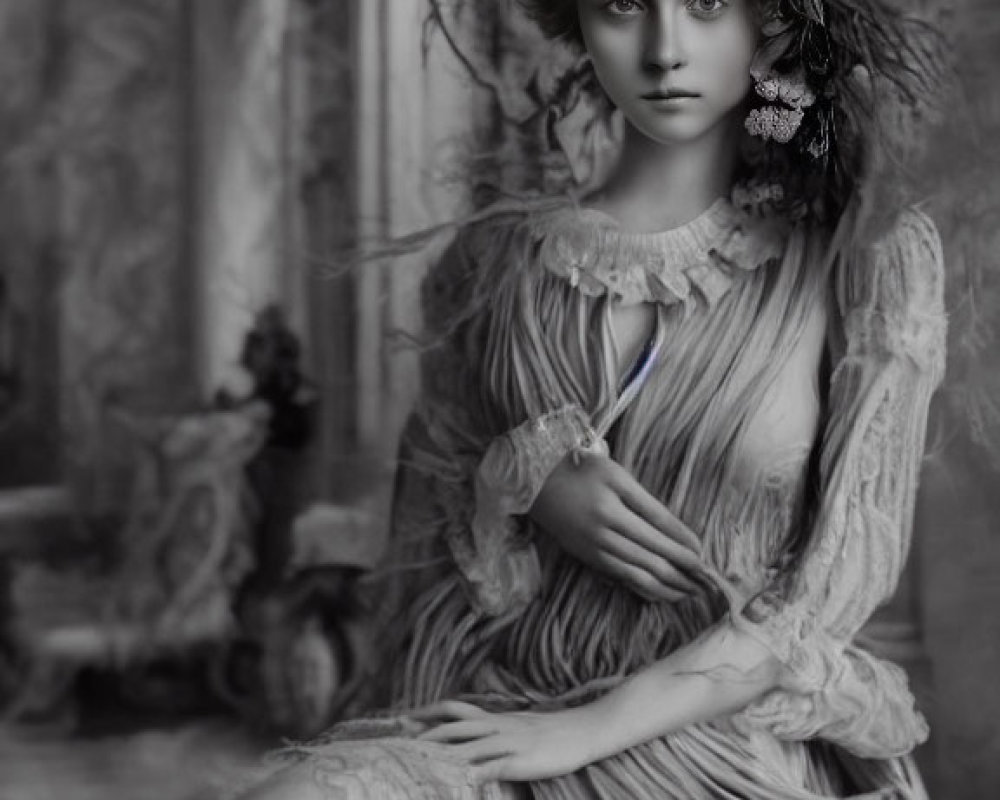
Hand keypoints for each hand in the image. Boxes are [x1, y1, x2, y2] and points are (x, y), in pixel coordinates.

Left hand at [410, 700, 598, 782]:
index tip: (406, 718)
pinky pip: (489, 767)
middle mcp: (496, 726)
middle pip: (453, 727)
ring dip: (442, 756)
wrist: (582, 730)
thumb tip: (478, 734)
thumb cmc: (552, 731)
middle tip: (401, 744)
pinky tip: (458, 783)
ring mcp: (507, 743)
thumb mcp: (519, 724)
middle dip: (426, 736)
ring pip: (466, 746)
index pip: (454, 708)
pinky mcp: (518, 761)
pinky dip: (471, 775)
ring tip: (419, 765)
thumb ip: (498, 727)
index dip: (429, 712)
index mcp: (495, 718)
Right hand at [529, 450, 704, 601]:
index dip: (683, 545)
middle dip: (681, 571)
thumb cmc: (580, 470)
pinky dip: (642, 587)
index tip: (703, 557)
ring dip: (666, 585)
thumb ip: (646, 503)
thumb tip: (676, 531)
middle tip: (704, 582)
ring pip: (637, 573)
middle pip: (652, 557)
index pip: (660, 530)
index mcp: (615, 508)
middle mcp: (605, 533)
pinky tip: (657, 593)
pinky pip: (619, 577)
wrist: (533, 482)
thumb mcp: (616, 476)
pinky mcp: (585, 557)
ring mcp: (593, 548)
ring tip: (687, 594)